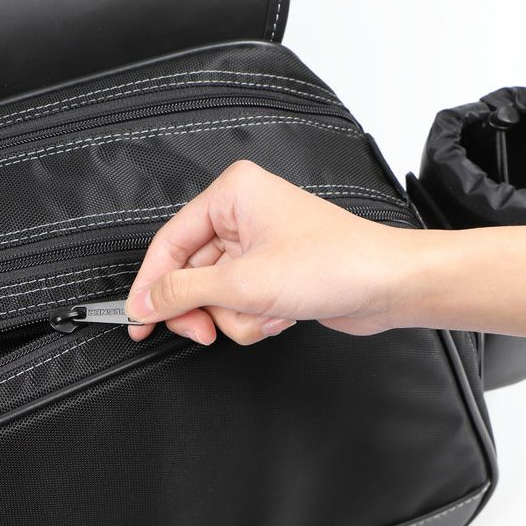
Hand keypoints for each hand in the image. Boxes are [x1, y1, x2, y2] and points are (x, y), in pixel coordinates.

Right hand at [125, 160, 408, 344]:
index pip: (169, 243)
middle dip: (202, 308)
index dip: (150, 286)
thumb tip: (144, 302)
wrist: (388, 286)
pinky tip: (281, 316)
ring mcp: (257, 246)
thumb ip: (183, 292)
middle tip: (202, 331)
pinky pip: (238, 305)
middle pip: (189, 274)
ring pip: (214, 296)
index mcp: (232, 194)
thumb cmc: (334, 264)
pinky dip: (254, 319)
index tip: (137, 319)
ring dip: (236, 317)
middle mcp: (242, 214)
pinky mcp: (271, 273)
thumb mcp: (242, 283)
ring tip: (266, 315)